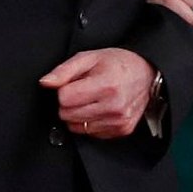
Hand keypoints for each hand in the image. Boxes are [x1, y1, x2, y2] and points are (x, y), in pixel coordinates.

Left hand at [39, 48, 154, 137]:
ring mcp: (118, 121)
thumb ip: (64, 71)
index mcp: (105, 85)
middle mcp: (113, 106)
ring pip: (76, 127)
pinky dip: (91, 122)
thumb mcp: (89, 58)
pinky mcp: (121, 130)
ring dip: (79, 114)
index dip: (64, 90)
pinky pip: (91, 133)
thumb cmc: (119, 64)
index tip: (74, 84)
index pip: (64, 99)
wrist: (146, 73)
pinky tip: (101, 108)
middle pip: (67, 115)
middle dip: (69, 103)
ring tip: (93, 99)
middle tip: (83, 91)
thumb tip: (46, 83)